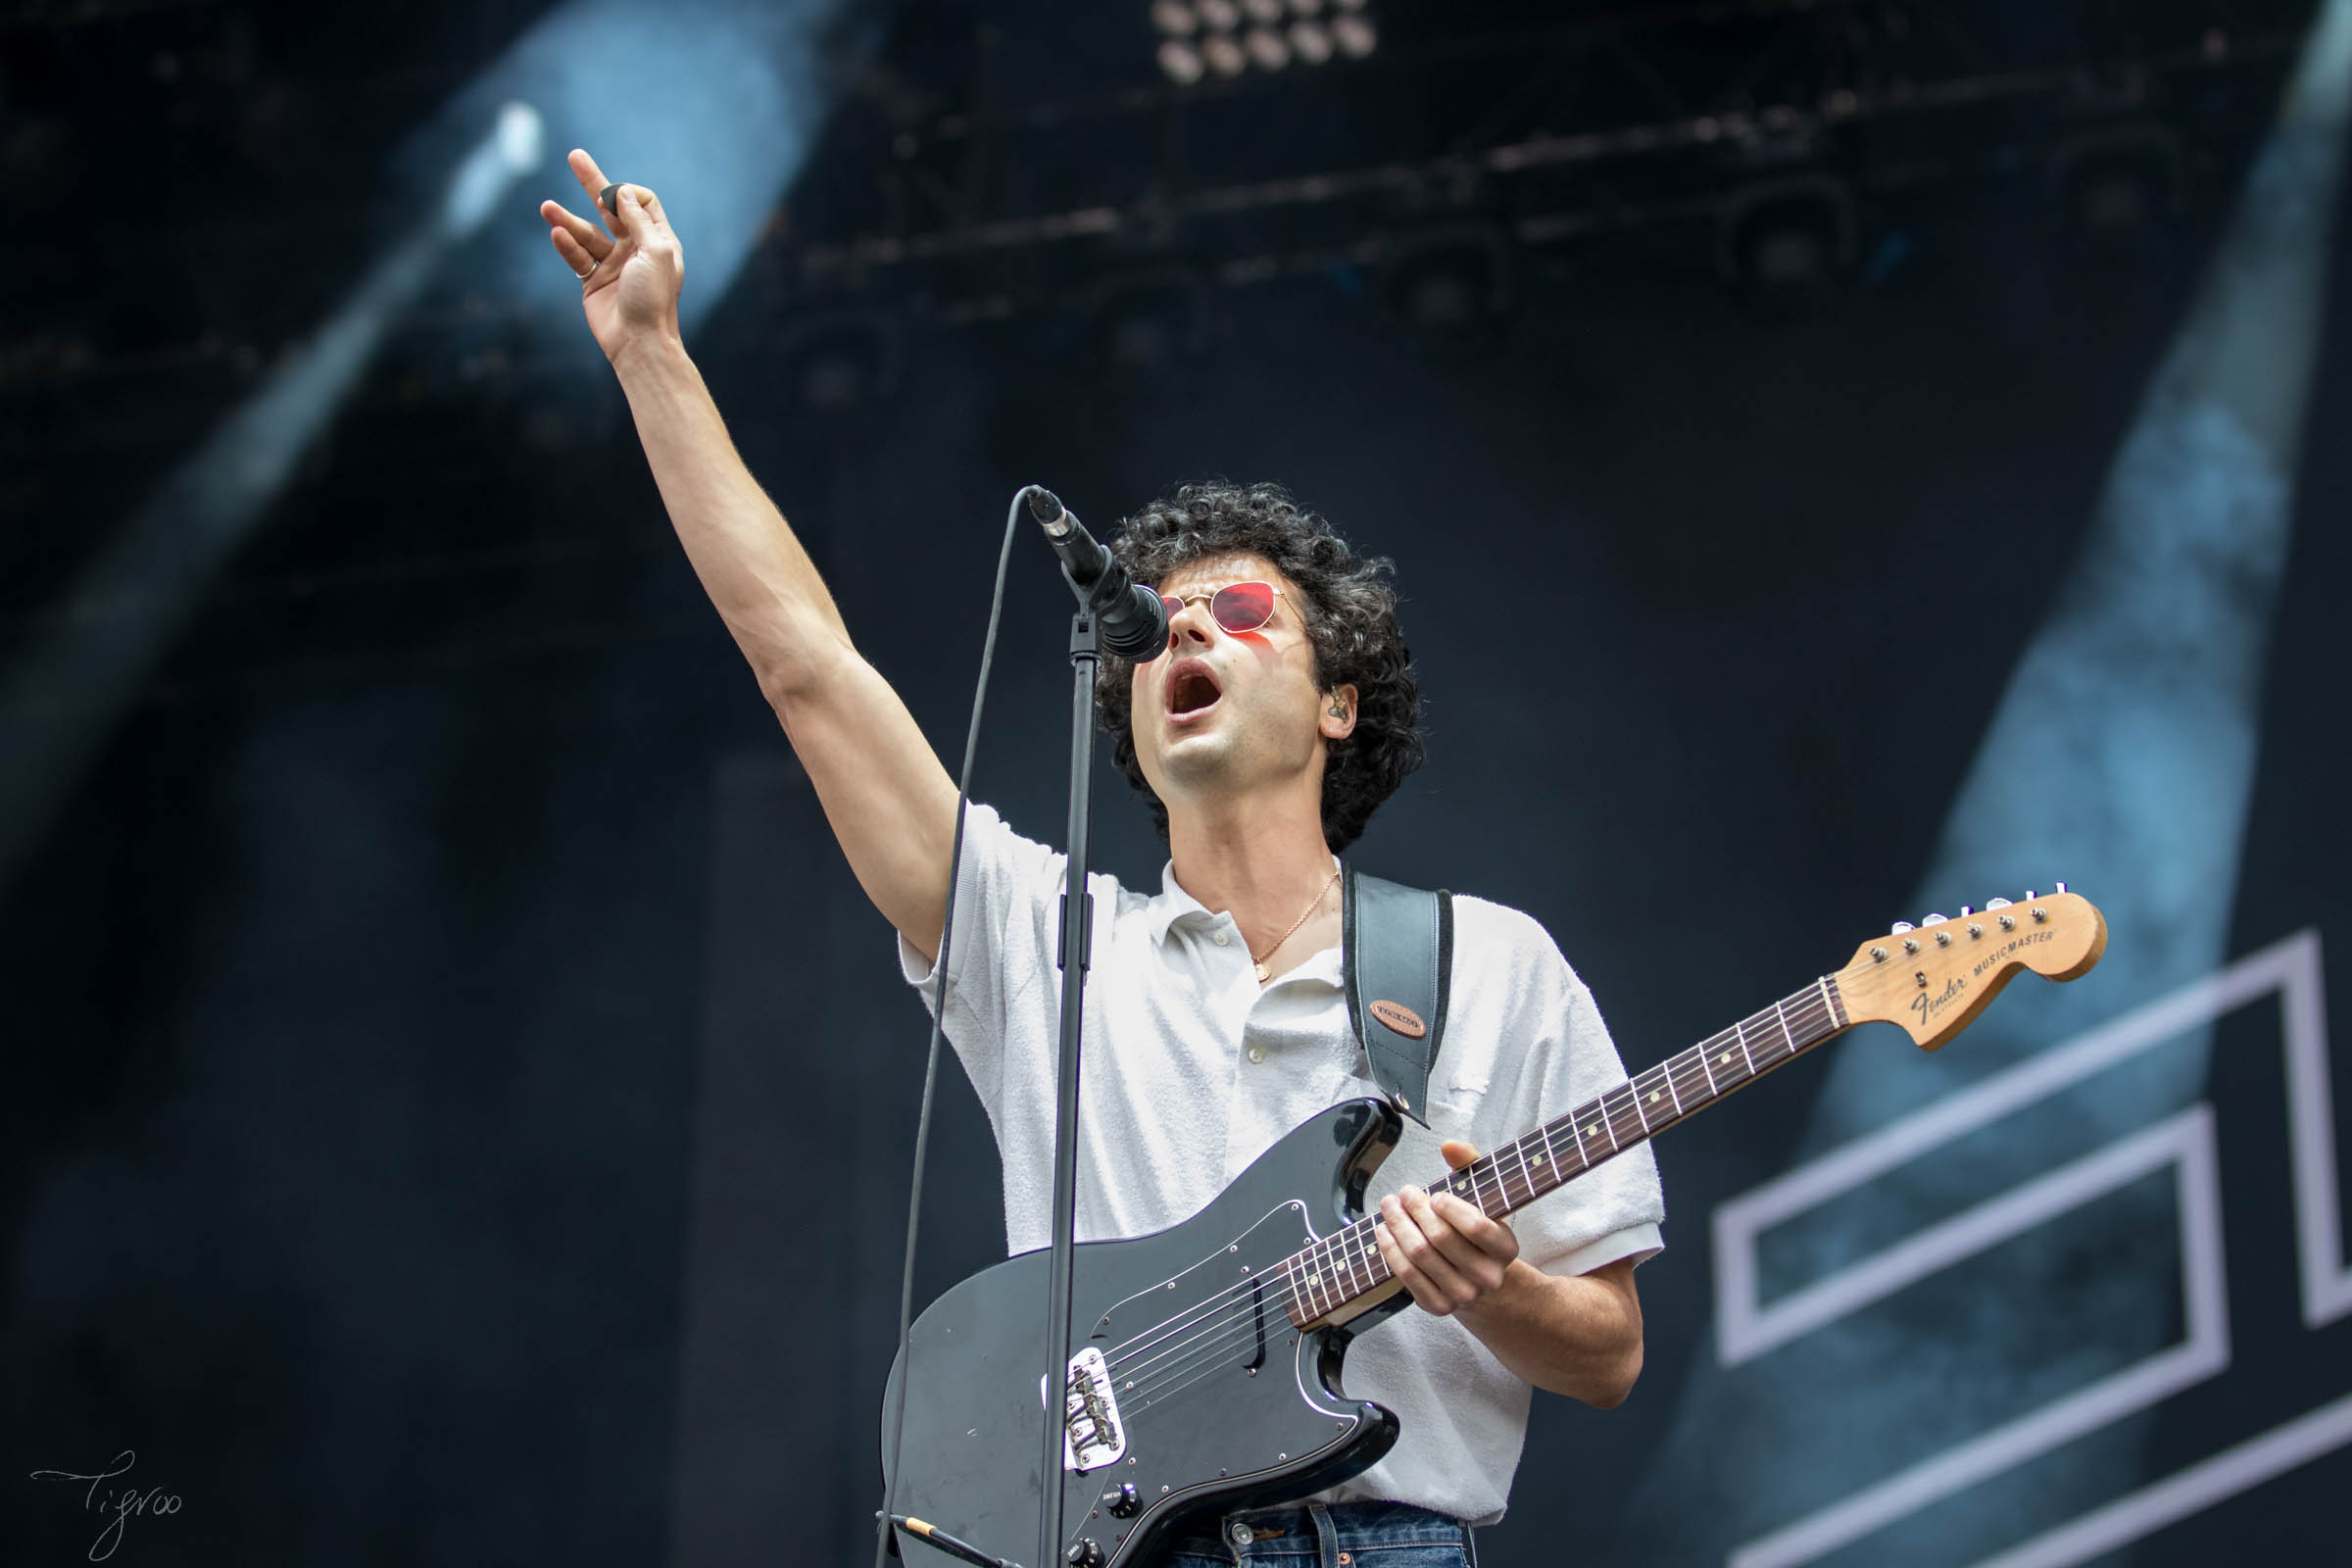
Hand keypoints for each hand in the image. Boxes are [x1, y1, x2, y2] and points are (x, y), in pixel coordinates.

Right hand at [538, 147, 683, 364]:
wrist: (639, 343)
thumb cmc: (653, 299)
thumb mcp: (655, 252)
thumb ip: (638, 220)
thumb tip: (623, 192)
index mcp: (657, 240)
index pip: (641, 203)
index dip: (627, 194)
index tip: (615, 196)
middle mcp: (635, 249)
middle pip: (610, 209)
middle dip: (592, 183)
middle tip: (575, 156)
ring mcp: (612, 265)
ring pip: (586, 233)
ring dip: (567, 220)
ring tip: (546, 208)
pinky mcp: (592, 282)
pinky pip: (576, 257)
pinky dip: (566, 245)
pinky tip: (556, 234)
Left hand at [1374, 1139, 1520, 1317]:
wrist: (1478, 1279)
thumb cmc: (1477, 1230)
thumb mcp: (1482, 1196)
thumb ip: (1470, 1165)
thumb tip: (1450, 1145)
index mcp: (1506, 1249)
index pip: (1477, 1227)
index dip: (1450, 1208)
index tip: (1435, 1195)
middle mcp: (1488, 1276)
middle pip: (1440, 1239)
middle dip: (1415, 1210)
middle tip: (1403, 1193)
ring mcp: (1463, 1295)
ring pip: (1420, 1255)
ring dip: (1398, 1226)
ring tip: (1389, 1207)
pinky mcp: (1438, 1306)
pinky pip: (1407, 1276)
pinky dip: (1390, 1250)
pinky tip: (1384, 1232)